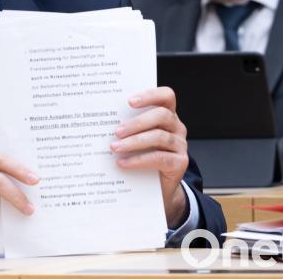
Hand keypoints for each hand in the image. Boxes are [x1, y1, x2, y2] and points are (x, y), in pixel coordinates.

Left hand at [110, 86, 188, 227]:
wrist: (155, 186)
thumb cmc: (141, 155)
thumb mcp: (135, 137)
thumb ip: (127, 127)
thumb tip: (102, 121)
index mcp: (166, 114)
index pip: (166, 96)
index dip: (150, 95)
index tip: (130, 101)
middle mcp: (176, 127)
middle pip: (161, 115)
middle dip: (136, 122)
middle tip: (117, 131)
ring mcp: (180, 144)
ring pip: (159, 137)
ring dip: (134, 142)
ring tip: (115, 148)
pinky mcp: (180, 162)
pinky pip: (159, 158)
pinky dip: (138, 160)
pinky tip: (123, 163)